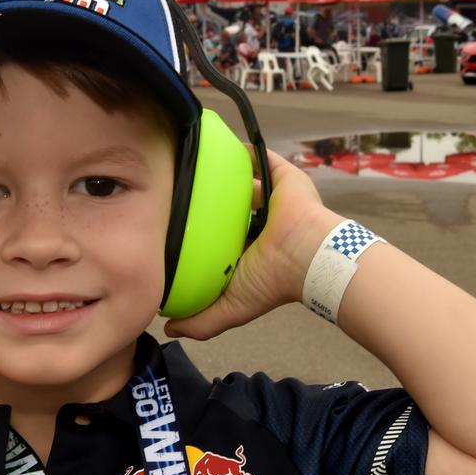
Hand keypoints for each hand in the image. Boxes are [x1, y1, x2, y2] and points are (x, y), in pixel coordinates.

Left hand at [165, 149, 343, 339]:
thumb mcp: (230, 309)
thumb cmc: (272, 281)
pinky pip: (262, 157)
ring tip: (191, 166)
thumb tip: (168, 327)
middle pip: (227, 209)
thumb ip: (201, 322)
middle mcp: (258, 224)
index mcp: (247, 250)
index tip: (168, 228)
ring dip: (222, 175)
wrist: (307, 255)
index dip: (197, 234)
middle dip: (206, 203)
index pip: (217, 239)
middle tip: (175, 194)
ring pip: (241, 183)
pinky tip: (220, 146)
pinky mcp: (283, 177)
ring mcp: (271, 200)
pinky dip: (246, 151)